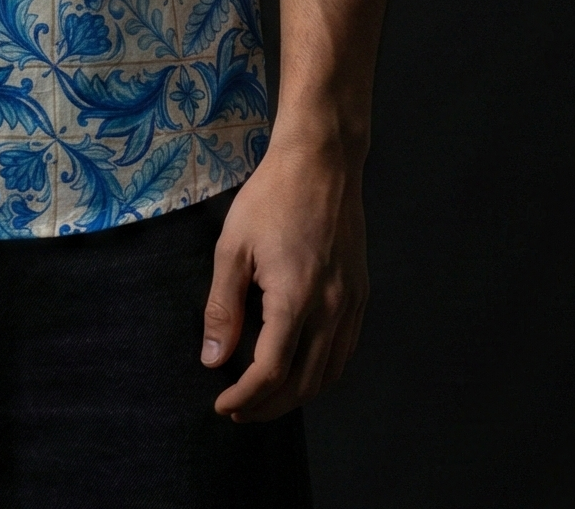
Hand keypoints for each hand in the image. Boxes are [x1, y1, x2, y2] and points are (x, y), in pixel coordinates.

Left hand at [201, 137, 368, 422]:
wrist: (322, 163)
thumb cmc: (271, 198)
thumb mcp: (233, 247)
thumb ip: (222, 308)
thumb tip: (213, 360)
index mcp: (296, 299)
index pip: (271, 372)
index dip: (245, 396)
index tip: (222, 405)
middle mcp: (332, 309)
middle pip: (304, 384)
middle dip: (269, 406)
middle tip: (239, 411)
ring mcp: (352, 304)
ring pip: (330, 374)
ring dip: (297, 395)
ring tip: (265, 397)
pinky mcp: (361, 295)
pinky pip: (345, 351)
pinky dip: (322, 372)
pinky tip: (299, 368)